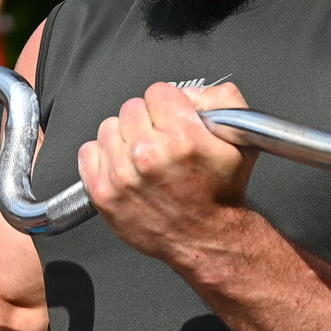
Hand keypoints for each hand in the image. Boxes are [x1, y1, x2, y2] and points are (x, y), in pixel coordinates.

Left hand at [76, 81, 256, 266]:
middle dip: (147, 121)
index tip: (173, 121)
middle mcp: (149, 155)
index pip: (157, 92)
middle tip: (160, 142)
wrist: (206, 238)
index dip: (168, 105)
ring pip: (109, 127)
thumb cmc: (220, 193)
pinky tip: (124, 168)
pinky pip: (88, 152)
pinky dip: (103, 157)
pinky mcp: (103, 192)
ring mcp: (122, 175)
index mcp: (182, 137)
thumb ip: (222, 100)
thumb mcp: (241, 140)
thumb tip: (190, 94)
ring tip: (142, 157)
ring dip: (124, 138)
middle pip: (131, 108)